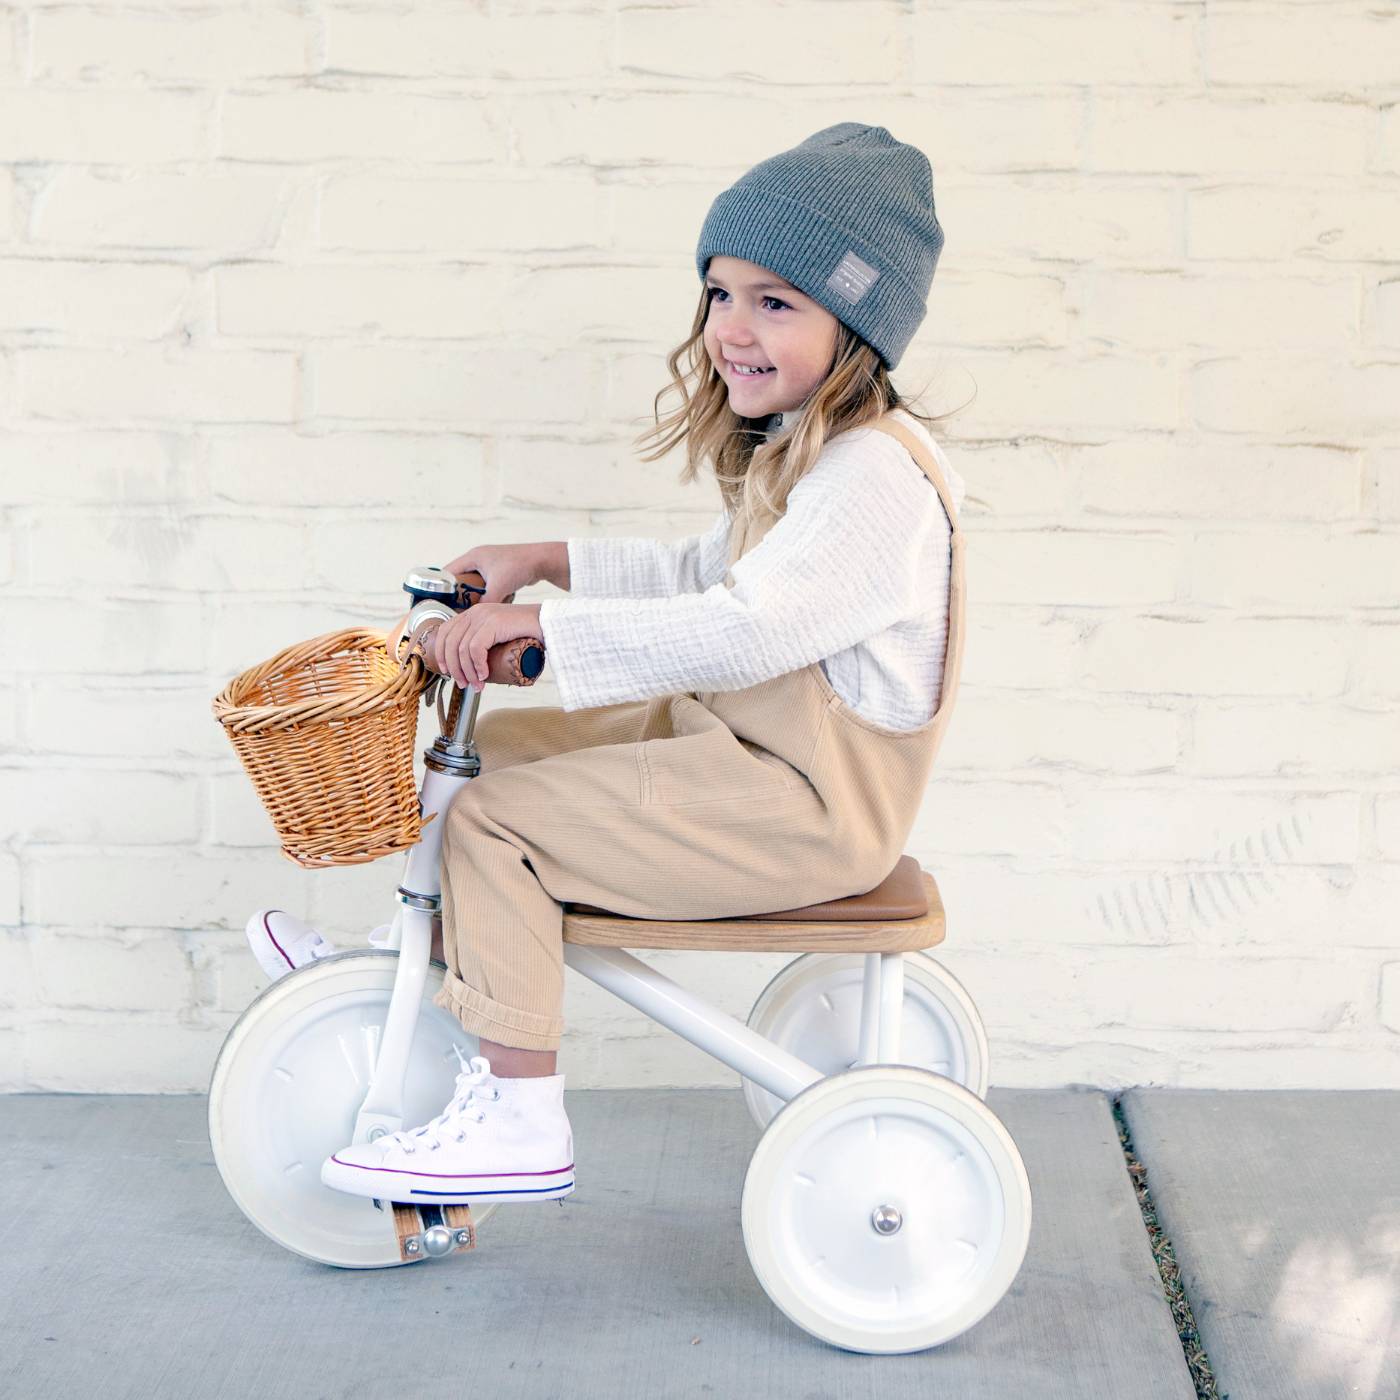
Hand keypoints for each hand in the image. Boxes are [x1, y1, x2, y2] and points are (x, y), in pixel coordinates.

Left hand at [426, 601, 543, 691]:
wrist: (547, 622)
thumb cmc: (525, 633)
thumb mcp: (498, 636)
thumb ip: (484, 643)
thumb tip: (471, 667)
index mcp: (472, 614)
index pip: (444, 632)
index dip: (440, 653)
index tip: (446, 671)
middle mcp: (475, 612)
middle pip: (450, 643)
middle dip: (454, 669)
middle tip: (464, 684)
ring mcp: (483, 616)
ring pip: (462, 649)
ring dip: (468, 672)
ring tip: (478, 685)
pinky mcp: (493, 623)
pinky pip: (475, 648)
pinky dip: (477, 665)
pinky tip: (484, 675)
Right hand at [441, 543, 545, 603]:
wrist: (542, 561)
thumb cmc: (520, 566)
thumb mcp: (500, 586)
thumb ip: (486, 601)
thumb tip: (474, 617)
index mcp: (473, 557)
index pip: (448, 573)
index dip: (442, 588)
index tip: (439, 605)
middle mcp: (478, 560)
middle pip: (459, 582)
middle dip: (460, 597)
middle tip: (458, 612)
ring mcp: (488, 567)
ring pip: (474, 587)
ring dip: (477, 598)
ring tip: (480, 607)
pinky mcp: (498, 574)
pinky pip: (487, 589)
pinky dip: (490, 596)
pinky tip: (498, 602)